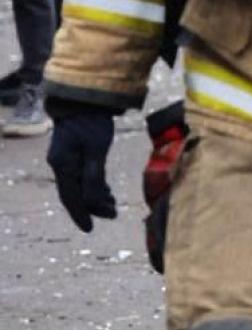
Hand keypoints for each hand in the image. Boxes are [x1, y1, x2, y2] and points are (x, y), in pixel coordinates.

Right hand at [45, 100, 117, 232]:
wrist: (85, 100)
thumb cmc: (92, 123)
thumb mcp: (96, 149)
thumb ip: (94, 176)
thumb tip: (94, 202)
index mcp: (62, 165)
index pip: (70, 197)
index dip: (81, 214)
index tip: (90, 229)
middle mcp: (60, 165)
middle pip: (74, 194)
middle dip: (92, 206)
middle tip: (112, 214)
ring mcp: (65, 159)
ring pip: (79, 186)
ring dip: (95, 197)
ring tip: (113, 204)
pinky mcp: (73, 154)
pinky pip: (82, 176)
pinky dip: (94, 185)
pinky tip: (106, 191)